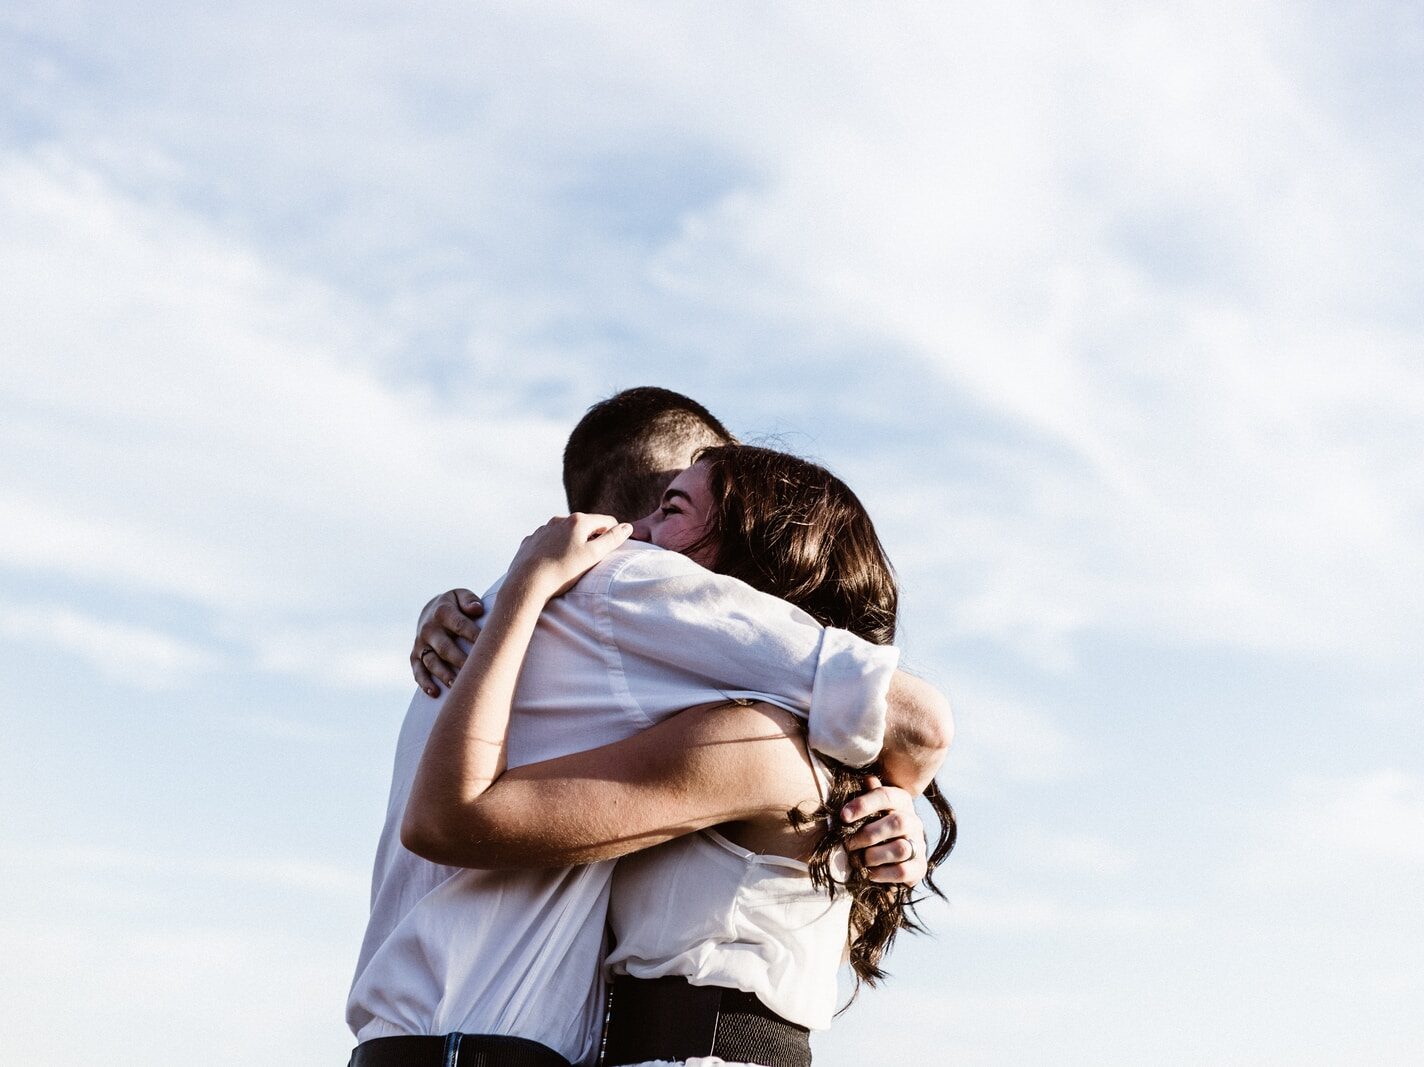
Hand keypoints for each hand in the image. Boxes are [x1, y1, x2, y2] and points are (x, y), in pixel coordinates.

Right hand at [411, 589, 484, 696]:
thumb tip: (477, 609)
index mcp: (443, 612)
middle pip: (445, 647)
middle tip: (475, 672)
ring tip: (456, 685)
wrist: (430, 611)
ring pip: (431, 662)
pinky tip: (434, 693)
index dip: (475, 636)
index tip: (489, 647)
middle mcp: (429, 629)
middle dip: (460, 660)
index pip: (460, 625)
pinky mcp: (415, 656)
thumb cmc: (455, 606)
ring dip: (443, 674)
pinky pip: (418, 671)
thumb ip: (469, 600)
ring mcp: (421, 644)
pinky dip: (424, 683)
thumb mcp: (460, 595)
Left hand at [507, 514, 633, 600]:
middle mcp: (559, 520)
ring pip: (565, 532)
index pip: (606, 521)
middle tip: (592, 559)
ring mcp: (543, 529)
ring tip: (571, 563)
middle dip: (592, 538)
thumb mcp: (593, 555)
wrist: (527, 583)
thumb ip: (612, 539)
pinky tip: (553, 563)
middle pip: (585, 525)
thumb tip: (627, 527)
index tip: (611, 550)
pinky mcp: (531, 540)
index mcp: (577, 521)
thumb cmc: (563, 571)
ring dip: (572, 543)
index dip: (613, 534)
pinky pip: (548, 541)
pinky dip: (555, 548)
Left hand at [841, 775, 928, 886]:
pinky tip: (869, 873)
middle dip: (868, 834)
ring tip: (859, 860)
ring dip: (874, 856)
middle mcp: (914, 821)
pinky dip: (882, 874)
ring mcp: (919, 845)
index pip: (885, 796)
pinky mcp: (919, 867)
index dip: (863, 804)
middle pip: (897, 822)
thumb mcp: (869, 808)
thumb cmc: (873, 824)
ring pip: (901, 848)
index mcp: (901, 801)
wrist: (891, 855)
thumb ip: (868, 795)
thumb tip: (868, 778)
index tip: (843, 816)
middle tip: (848, 844)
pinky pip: (903, 871)